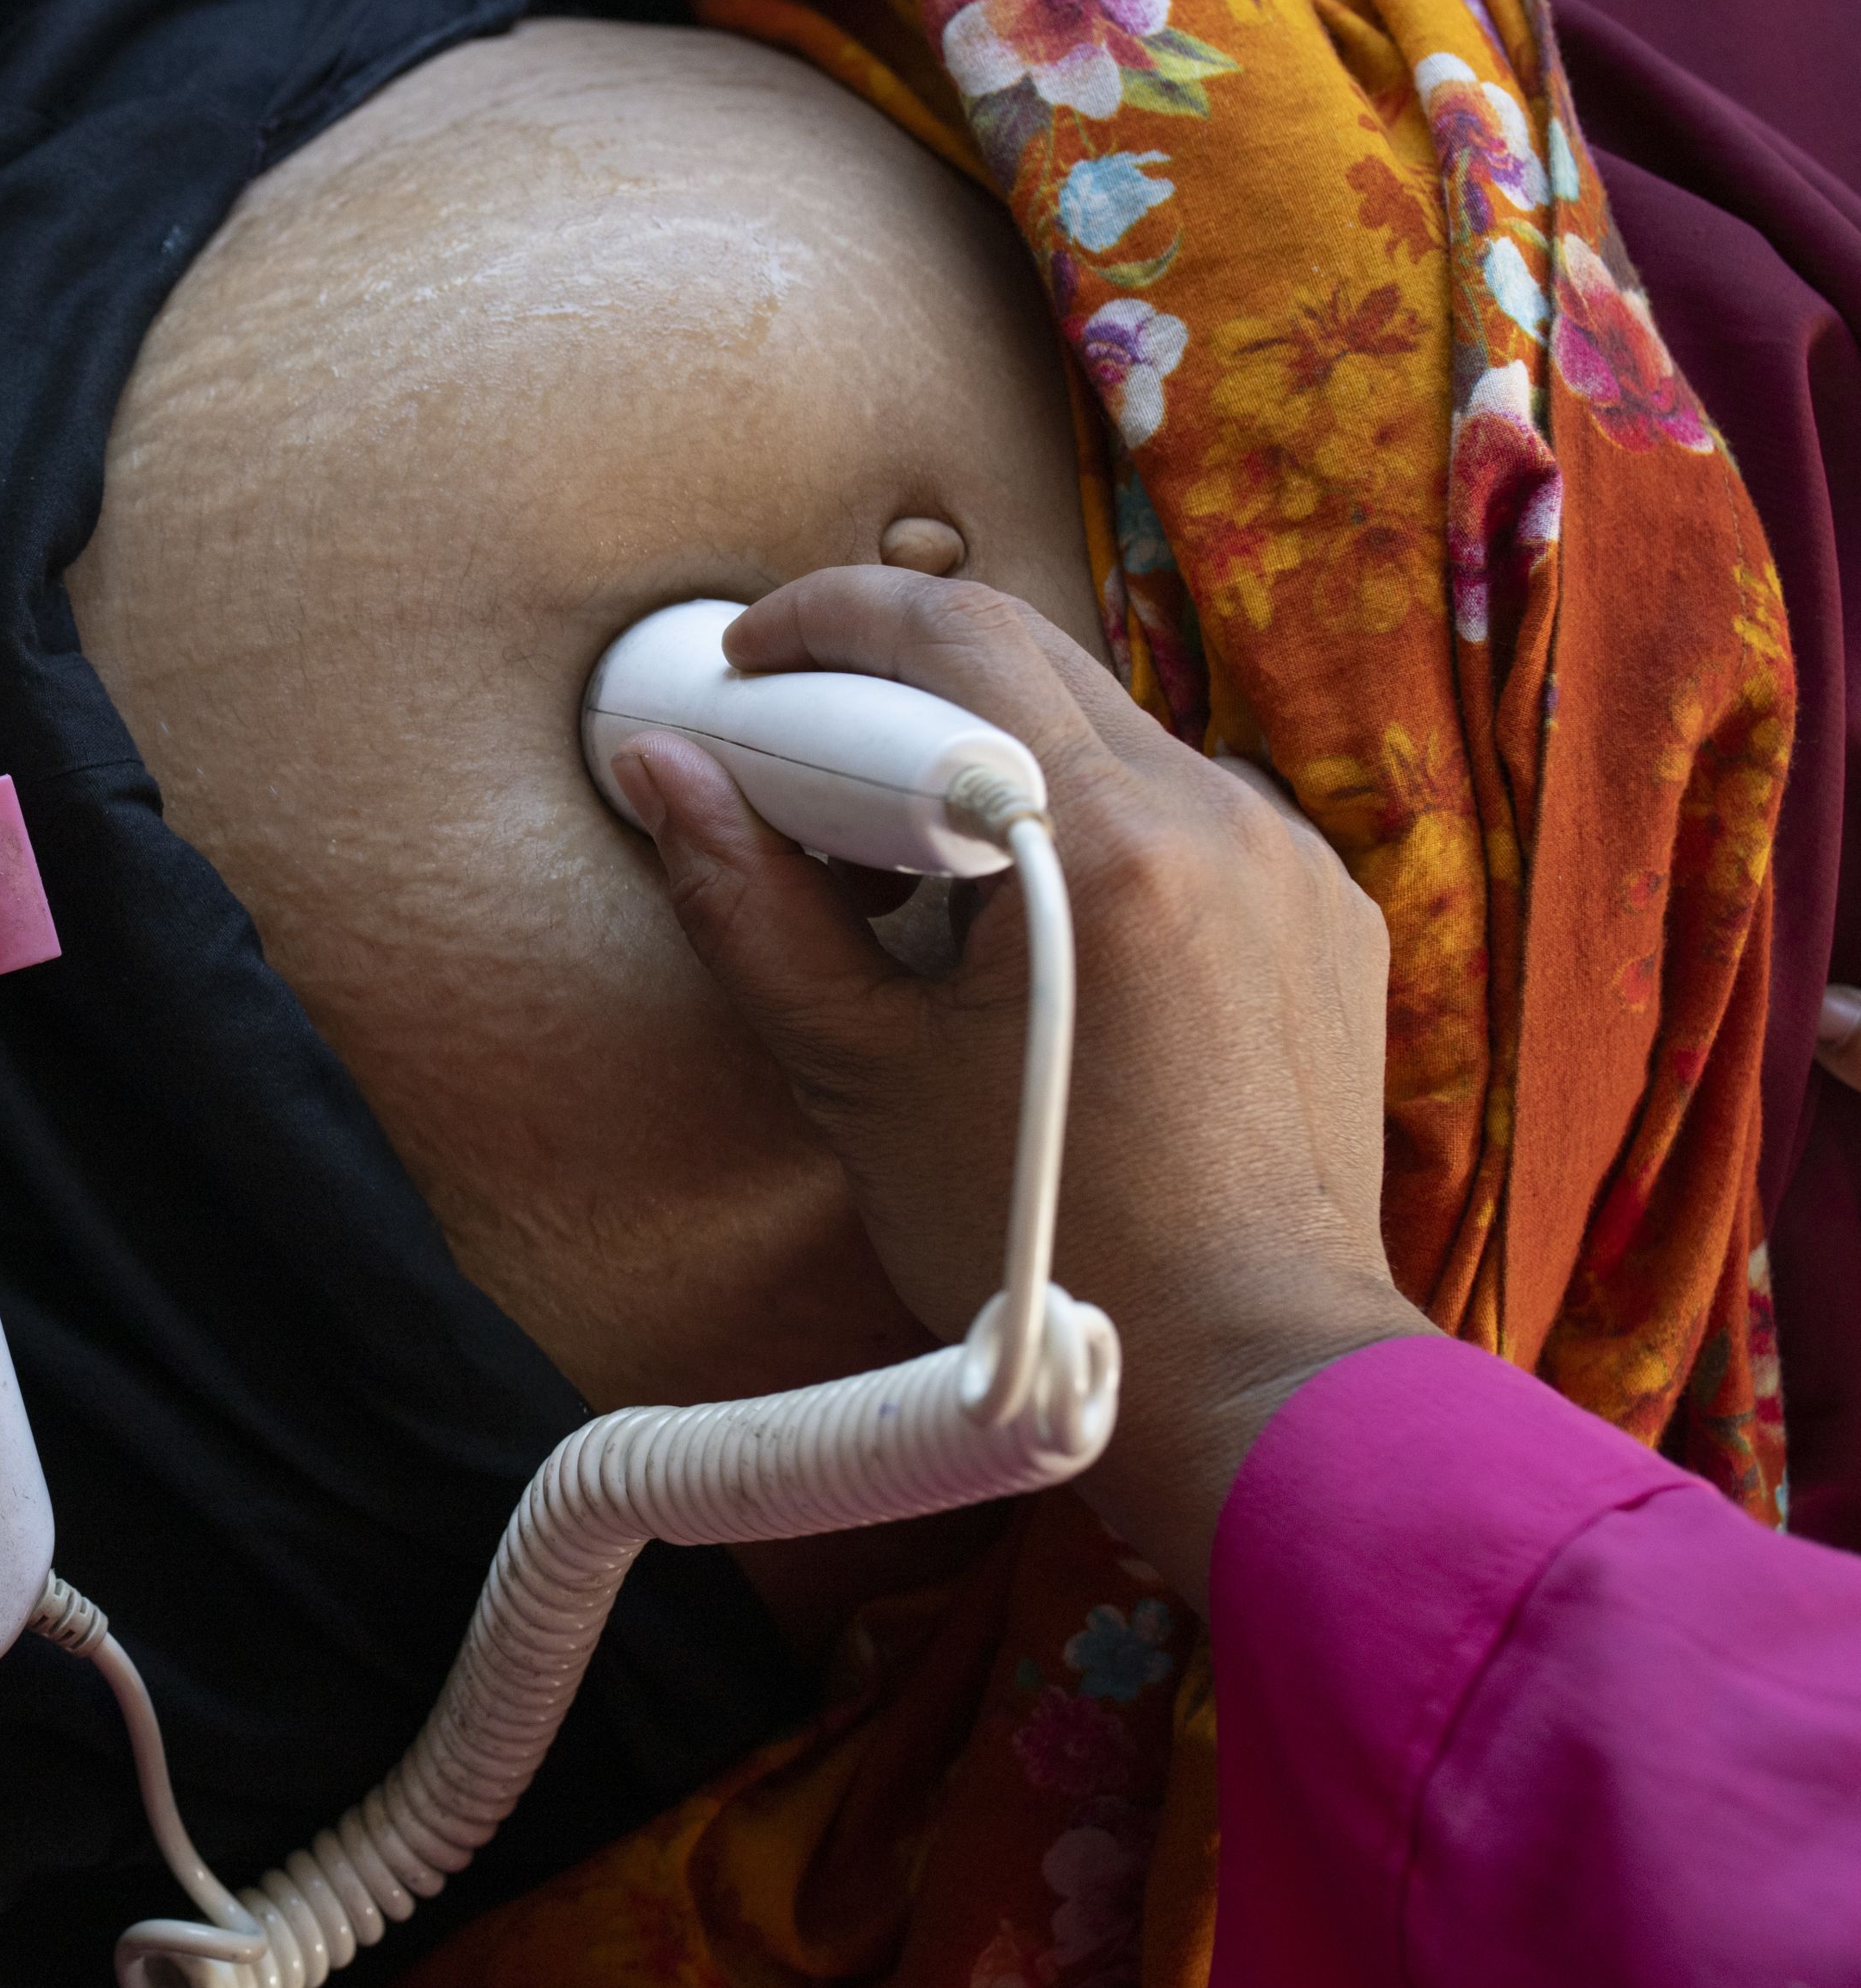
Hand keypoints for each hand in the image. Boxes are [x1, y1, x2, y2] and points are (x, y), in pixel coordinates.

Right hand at [610, 567, 1430, 1605]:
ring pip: (1108, 738)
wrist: (1243, 1370)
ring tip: (913, 884)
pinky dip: (1088, 835)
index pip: (958, 632)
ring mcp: (1288, 860)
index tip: (747, 661)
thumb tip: (662, 771)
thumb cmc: (1041, 1239)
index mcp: (1106, 843)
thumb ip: (747, 904)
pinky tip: (1031, 942)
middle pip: (1035, 663)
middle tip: (804, 758)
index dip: (830, 618)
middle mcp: (1219, 815)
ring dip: (996, 766)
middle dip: (899, 683)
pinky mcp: (1325, 912)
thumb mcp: (855, 1076)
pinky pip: (1183, 815)